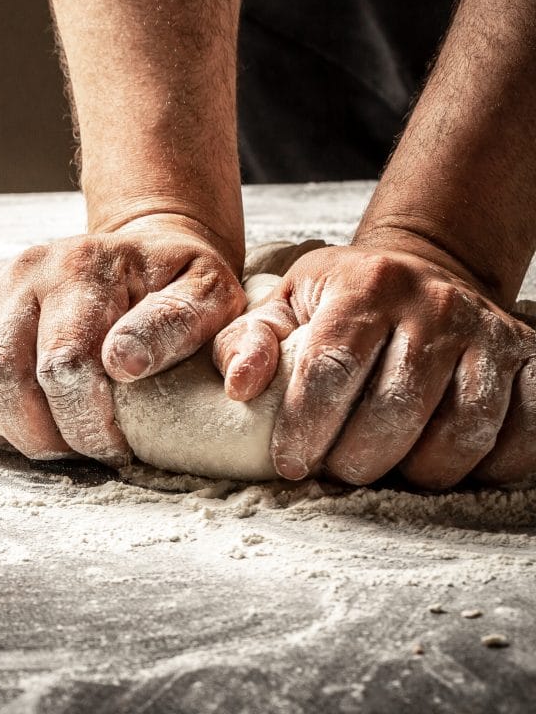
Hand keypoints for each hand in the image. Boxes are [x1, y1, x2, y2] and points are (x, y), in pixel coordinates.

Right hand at [0, 214, 245, 466]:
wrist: (141, 249)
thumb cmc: (177, 286)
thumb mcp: (210, 297)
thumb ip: (180, 326)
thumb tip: (122, 363)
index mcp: (83, 269)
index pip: (61, 366)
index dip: (84, 426)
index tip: (115, 447)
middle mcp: (23, 271)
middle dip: (37, 435)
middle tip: (75, 448)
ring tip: (32, 436)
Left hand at [213, 243, 535, 487]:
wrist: (425, 271)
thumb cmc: (341, 302)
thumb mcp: (284, 304)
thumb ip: (248, 341)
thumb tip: (237, 386)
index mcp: (366, 286)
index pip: (332, 369)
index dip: (306, 427)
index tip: (291, 465)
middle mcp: (434, 304)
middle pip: (396, 408)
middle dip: (359, 459)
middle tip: (339, 471)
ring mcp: (490, 333)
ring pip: (463, 431)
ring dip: (419, 470)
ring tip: (388, 468)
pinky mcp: (533, 359)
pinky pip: (524, 434)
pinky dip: (486, 466)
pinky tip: (444, 462)